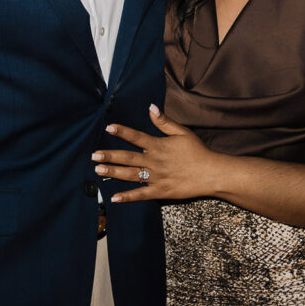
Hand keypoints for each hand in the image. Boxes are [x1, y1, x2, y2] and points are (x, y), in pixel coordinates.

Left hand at [92, 104, 217, 201]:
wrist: (211, 173)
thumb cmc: (197, 151)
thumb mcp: (182, 132)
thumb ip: (164, 121)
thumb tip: (151, 107)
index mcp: (158, 146)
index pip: (136, 137)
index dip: (122, 132)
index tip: (108, 128)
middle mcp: (154, 162)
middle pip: (128, 158)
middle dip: (110, 156)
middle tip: (94, 155)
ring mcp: (156, 178)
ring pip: (130, 175)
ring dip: (113, 173)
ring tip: (98, 170)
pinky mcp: (160, 192)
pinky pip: (141, 194)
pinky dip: (128, 197)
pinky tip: (114, 198)